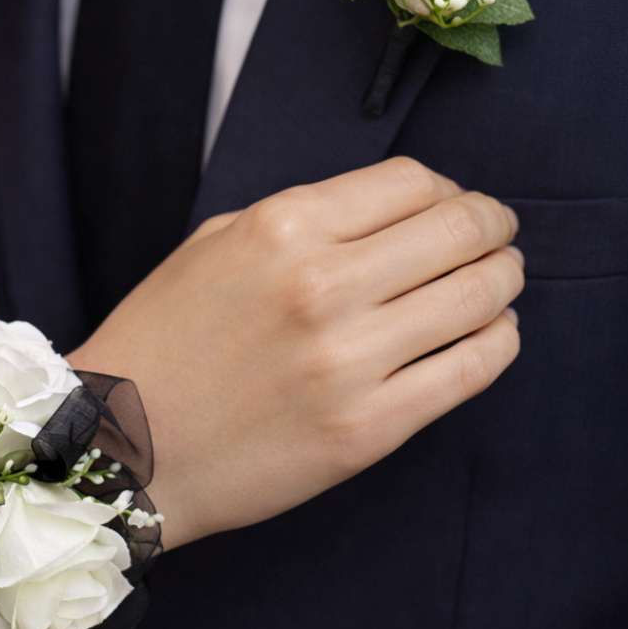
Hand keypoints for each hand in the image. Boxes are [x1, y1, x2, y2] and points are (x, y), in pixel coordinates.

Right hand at [70, 158, 522, 550]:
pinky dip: (497, 341)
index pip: (412, 183)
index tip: (454, 205)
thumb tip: (395, 215)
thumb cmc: (164, 339)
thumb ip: (304, 220)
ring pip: (480, 296)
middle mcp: (322, 286)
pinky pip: (473, 369)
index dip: (449, 189)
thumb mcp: (215, 246)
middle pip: (459, 230)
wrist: (124, 446)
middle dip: (494, 226)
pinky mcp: (368, 429)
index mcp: (281, 228)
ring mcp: (350, 362)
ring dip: (503, 279)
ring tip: (497, 282)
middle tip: (497, 237)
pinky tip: (491, 334)